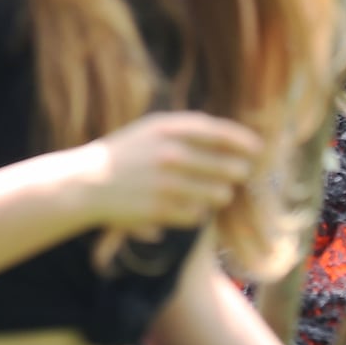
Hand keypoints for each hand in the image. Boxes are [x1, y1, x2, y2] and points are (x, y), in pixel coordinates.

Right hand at [80, 112, 261, 233]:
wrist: (86, 183)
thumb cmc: (125, 154)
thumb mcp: (150, 130)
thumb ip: (188, 131)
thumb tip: (234, 139)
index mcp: (166, 129)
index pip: (218, 133)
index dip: (243, 141)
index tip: (258, 148)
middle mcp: (169, 154)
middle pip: (228, 167)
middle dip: (235, 173)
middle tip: (235, 174)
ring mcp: (166, 183)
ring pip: (219, 194)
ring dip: (217, 194)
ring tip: (206, 191)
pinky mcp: (162, 210)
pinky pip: (198, 215)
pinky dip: (194, 212)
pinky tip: (181, 206)